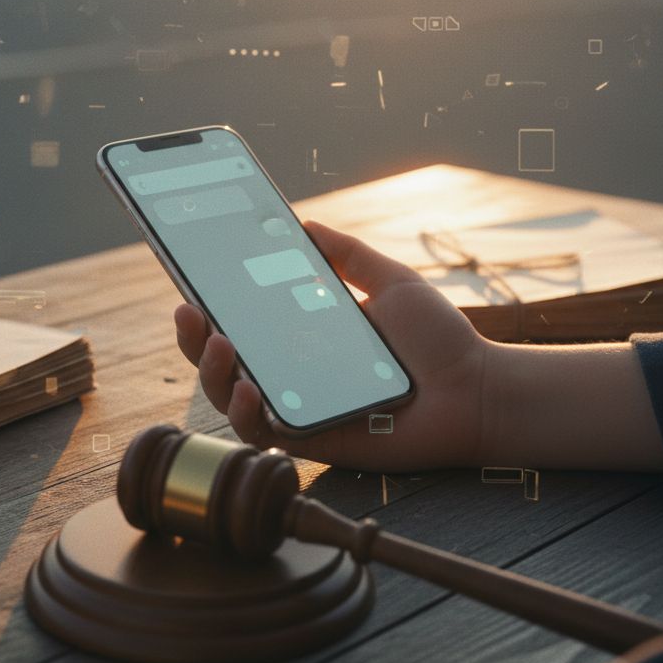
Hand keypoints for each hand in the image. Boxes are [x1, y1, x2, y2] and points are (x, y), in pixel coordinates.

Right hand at [174, 220, 492, 470]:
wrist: (473, 389)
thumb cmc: (437, 340)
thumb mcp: (391, 282)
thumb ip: (348, 255)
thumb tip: (304, 223)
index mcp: (303, 337)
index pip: (243, 321)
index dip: (210, 304)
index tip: (191, 278)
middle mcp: (291, 372)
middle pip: (221, 360)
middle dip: (192, 337)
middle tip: (189, 310)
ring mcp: (296, 406)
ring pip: (229, 397)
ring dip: (209, 371)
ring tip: (216, 342)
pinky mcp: (310, 439)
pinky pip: (261, 432)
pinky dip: (245, 412)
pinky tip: (249, 389)